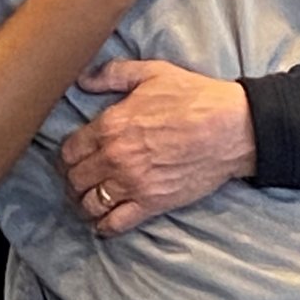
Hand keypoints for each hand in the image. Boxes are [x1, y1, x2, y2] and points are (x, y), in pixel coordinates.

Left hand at [60, 59, 256, 233]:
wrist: (231, 128)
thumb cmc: (193, 98)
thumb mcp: (151, 72)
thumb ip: (112, 74)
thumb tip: (83, 80)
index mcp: (110, 126)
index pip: (69, 150)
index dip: (68, 155)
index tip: (73, 157)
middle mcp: (115, 158)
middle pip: (75, 179)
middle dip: (72, 179)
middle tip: (78, 179)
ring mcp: (132, 184)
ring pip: (90, 203)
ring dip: (84, 203)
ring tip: (88, 199)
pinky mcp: (152, 204)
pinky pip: (116, 223)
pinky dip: (104, 226)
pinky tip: (103, 222)